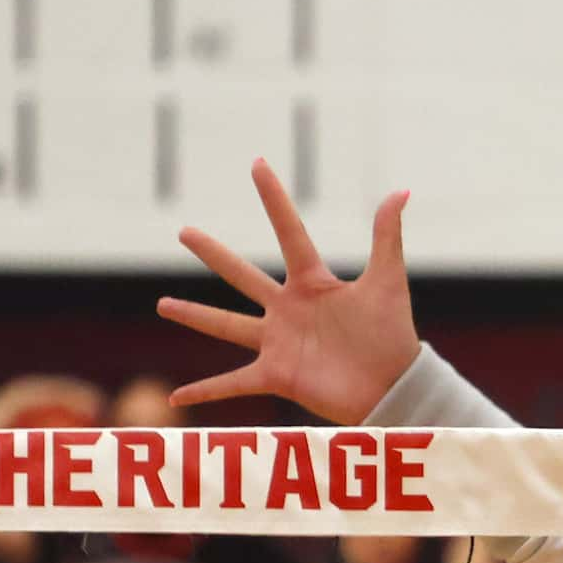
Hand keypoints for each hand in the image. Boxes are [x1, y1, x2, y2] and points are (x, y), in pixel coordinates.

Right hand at [158, 160, 417, 424]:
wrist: (393, 386)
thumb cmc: (392, 334)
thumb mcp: (388, 281)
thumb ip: (387, 237)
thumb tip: (400, 191)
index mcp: (313, 284)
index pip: (288, 232)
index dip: (274, 199)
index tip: (257, 164)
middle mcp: (288, 310)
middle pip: (242, 275)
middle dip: (213, 254)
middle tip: (184, 232)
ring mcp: (278, 343)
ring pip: (226, 326)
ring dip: (194, 316)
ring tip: (162, 305)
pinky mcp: (276, 375)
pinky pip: (233, 385)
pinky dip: (205, 393)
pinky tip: (177, 398)